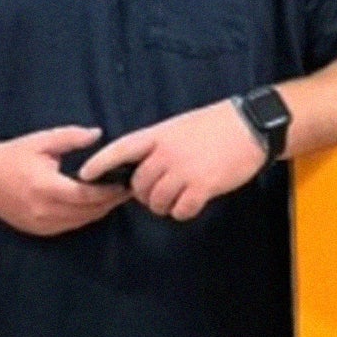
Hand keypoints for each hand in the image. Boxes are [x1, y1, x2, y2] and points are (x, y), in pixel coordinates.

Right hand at [0, 126, 129, 236]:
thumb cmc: (12, 156)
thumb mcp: (42, 141)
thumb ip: (72, 138)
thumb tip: (98, 133)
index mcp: (44, 187)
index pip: (85, 195)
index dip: (109, 192)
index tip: (125, 183)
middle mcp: (42, 209)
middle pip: (87, 212)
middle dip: (109, 202)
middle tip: (126, 190)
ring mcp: (38, 223)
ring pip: (80, 222)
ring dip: (99, 211)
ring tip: (114, 197)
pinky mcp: (36, 230)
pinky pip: (68, 227)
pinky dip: (83, 218)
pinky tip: (93, 206)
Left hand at [78, 100, 266, 220]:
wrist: (252, 126)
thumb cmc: (218, 124)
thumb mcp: (181, 126)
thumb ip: (160, 145)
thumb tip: (144, 166)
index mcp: (159, 136)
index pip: (121, 149)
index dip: (100, 163)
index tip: (84, 176)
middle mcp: (167, 154)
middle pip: (139, 185)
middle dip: (145, 195)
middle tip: (159, 194)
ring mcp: (185, 171)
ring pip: (158, 201)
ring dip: (164, 206)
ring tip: (178, 199)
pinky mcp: (203, 187)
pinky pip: (181, 210)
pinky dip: (183, 212)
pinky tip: (193, 203)